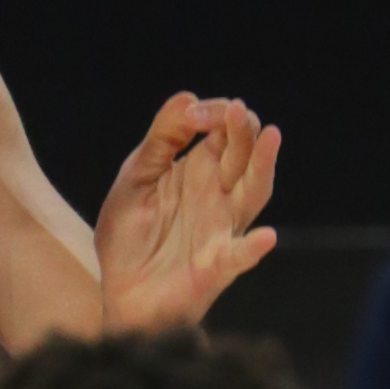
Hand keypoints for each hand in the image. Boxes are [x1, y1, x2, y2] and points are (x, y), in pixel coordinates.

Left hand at [92, 94, 281, 331]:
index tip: (191, 116)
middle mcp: (219, 195)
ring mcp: (221, 229)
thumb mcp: (137, 176)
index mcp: (200, 170)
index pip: (225, 130)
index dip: (215, 114)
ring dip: (262, 166)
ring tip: (271, 138)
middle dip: (243, 130)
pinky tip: (264, 237)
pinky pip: (239, 256)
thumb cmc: (131, 233)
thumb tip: (189, 97)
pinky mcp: (214, 267)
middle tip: (238, 111)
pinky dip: (252, 248)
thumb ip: (161, 139)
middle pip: (244, 155)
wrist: (119, 291)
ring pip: (253, 193)